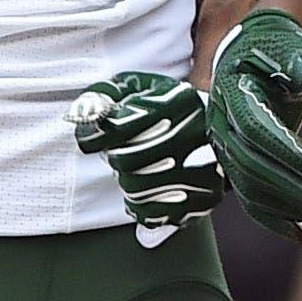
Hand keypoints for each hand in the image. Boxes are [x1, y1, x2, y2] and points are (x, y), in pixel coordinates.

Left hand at [69, 72, 226, 239]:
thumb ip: (105, 94)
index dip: (94, 136)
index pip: (116, 127)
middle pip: (124, 160)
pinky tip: (146, 192)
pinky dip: (140, 207)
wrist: (216, 127)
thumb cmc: (166, 107)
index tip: (90, 139)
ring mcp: (204, 166)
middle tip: (121, 152)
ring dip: (126, 181)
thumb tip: (86, 114)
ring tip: (136, 169)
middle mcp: (194, 131)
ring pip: (136, 188)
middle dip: (114, 157)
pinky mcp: (205, 196)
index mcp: (176, 100)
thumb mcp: (137, 87)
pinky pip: (153, 213)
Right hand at [205, 10, 301, 242]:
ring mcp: (227, 149)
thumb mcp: (290, 48)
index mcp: (231, 93)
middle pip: (250, 166)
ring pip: (251, 189)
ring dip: (287, 209)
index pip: (253, 127)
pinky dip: (277, 219)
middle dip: (287, 190)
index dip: (280, 148)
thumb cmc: (278, 48)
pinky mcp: (239, 165)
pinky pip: (253, 199)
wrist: (257, 56)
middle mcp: (222, 125)